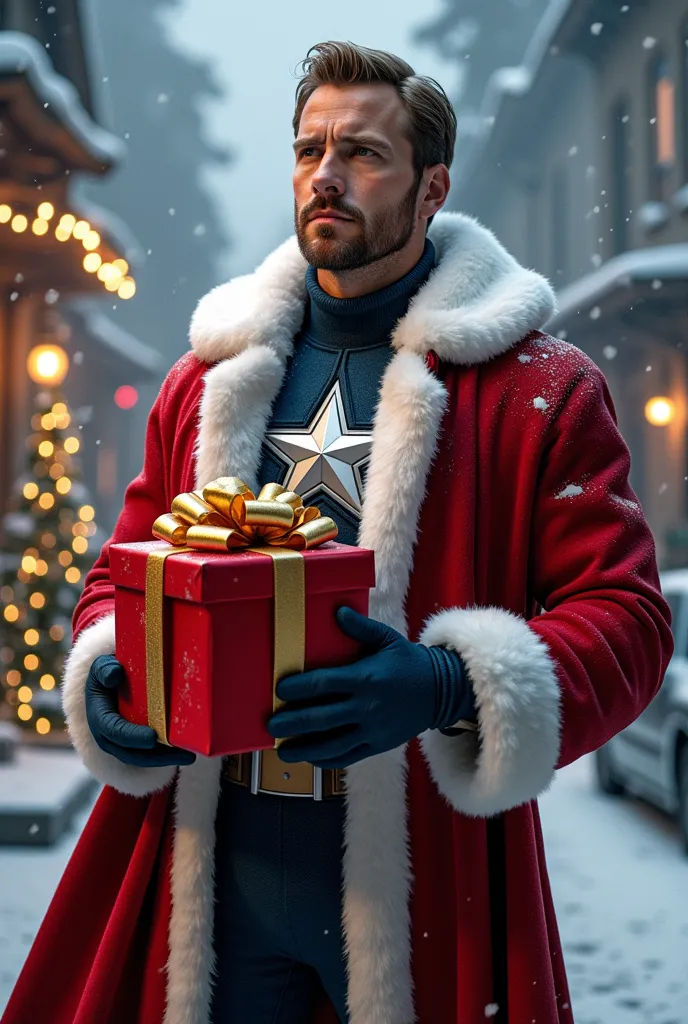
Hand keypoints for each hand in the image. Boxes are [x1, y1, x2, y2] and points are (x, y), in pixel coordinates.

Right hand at [85, 655, 195, 767]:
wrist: (108, 683)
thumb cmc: (107, 674)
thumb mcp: (101, 667)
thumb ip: (105, 670)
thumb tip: (114, 674)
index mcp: (100, 718)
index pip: (115, 731)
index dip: (133, 736)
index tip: (153, 737)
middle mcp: (109, 737)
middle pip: (132, 754)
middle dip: (157, 756)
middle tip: (182, 754)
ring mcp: (122, 745)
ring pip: (143, 759)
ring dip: (166, 760)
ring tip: (189, 757)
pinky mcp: (134, 746)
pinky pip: (150, 756)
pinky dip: (167, 757)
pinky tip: (186, 753)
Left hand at [267, 607, 444, 768]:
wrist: (441, 691)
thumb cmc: (408, 662)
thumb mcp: (387, 640)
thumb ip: (360, 628)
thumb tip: (337, 612)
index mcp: (365, 678)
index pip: (325, 684)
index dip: (300, 688)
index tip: (279, 690)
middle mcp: (366, 707)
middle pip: (322, 718)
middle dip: (293, 723)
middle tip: (271, 725)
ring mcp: (372, 729)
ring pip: (332, 744)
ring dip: (304, 748)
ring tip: (282, 751)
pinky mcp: (377, 745)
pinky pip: (348, 756)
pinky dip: (327, 760)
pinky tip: (310, 758)